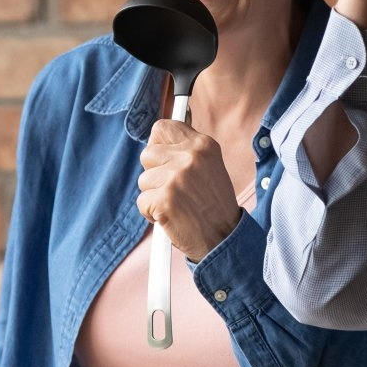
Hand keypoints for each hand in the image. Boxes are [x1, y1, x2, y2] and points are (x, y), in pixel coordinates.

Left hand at [136, 120, 242, 261]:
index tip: (163, 159)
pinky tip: (170, 216)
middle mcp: (191, 156)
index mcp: (203, 145)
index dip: (158, 145)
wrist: (224, 238)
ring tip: (176, 204)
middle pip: (147, 154)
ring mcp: (177, 177)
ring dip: (154, 195)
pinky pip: (142, 201)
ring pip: (143, 180)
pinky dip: (151, 213)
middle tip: (175, 189)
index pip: (162, 128)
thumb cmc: (213, 205)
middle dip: (154, 173)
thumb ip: (185, 150)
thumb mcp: (209, 166)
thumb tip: (156, 139)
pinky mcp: (165, 199)